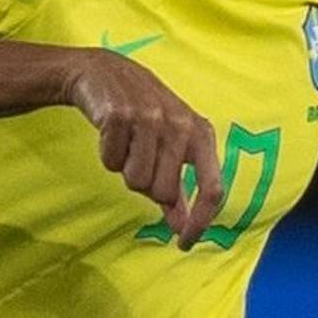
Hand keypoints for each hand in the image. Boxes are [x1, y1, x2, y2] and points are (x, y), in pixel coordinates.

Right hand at [63, 49, 224, 246]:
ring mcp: (150, 119)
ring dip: (124, 169)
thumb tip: (182, 227)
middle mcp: (181, 126)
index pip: (213, 189)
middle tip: (138, 158)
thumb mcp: (170, 145)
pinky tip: (111, 134)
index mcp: (201, 134)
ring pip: (135, 181)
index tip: (183, 243)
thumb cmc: (143, 114)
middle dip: (145, 185)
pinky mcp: (119, 116)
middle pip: (163, 192)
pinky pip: (111, 162)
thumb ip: (179, 187)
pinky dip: (107, 155)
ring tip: (126, 143)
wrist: (104, 73)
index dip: (200, 222)